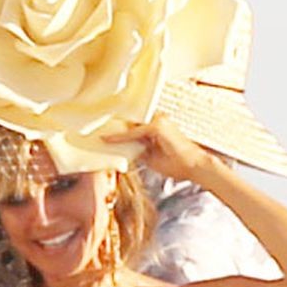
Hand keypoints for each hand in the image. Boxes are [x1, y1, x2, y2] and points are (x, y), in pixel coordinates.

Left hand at [103, 115, 224, 190]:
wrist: (193, 167)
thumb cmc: (176, 163)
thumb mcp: (151, 156)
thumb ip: (138, 149)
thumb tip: (123, 149)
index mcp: (157, 125)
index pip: (134, 125)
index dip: (118, 129)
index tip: (102, 133)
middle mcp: (158, 120)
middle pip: (130, 122)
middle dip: (113, 126)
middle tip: (93, 130)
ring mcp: (158, 121)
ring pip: (130, 125)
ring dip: (113, 129)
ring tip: (96, 133)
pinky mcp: (157, 127)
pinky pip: (133, 133)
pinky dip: (120, 137)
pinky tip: (107, 140)